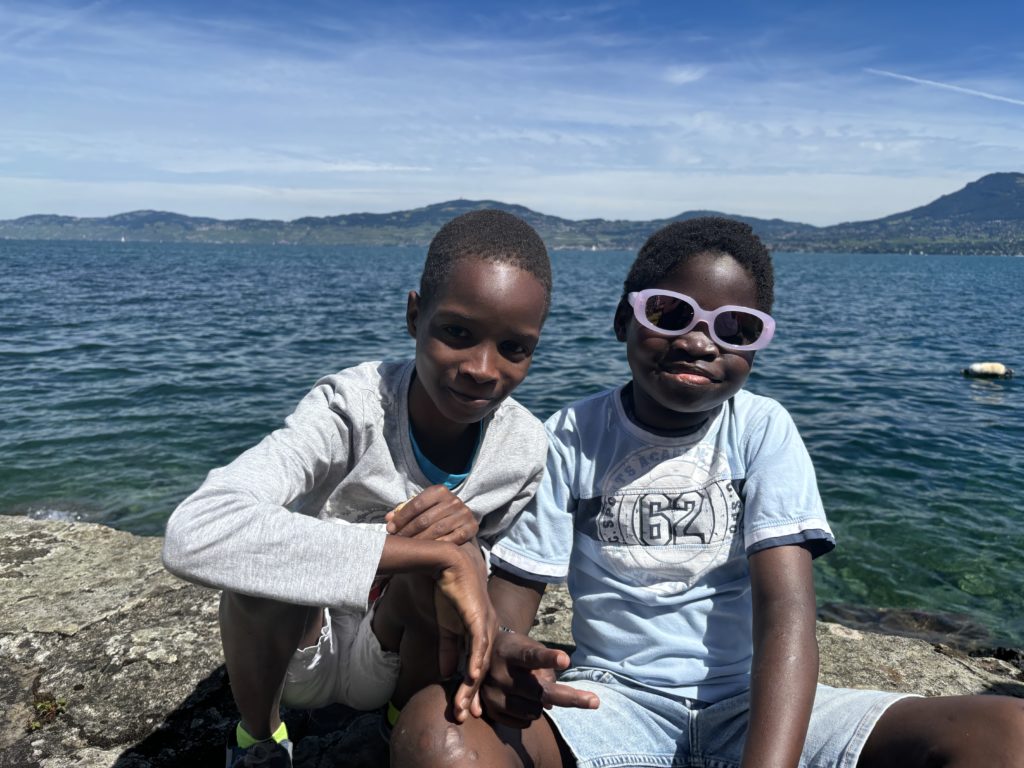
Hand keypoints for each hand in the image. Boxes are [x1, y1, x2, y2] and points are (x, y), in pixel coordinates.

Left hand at [386, 485, 478, 543]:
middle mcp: (453, 500)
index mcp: (440, 490)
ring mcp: (464, 514)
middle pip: (425, 519)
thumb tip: (388, 518)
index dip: (401, 518)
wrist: (461, 518)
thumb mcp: (422, 507)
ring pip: (437, 530)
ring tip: (409, 548)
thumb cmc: (435, 512)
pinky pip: (452, 540)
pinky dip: (438, 546)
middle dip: (407, 532)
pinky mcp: (472, 527)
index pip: (416, 504)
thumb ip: (404, 511)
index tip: (390, 529)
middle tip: (397, 542)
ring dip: (419, 541)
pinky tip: (427, 552)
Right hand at [433, 543, 495, 721]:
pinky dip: (476, 661)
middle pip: (481, 670)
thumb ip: (448, 649)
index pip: (478, 668)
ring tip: (464, 707)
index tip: (466, 711)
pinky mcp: (478, 617)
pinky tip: (473, 678)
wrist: (447, 564)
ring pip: (480, 662)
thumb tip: (446, 672)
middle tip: (465, 717)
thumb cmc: (448, 593)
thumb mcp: (447, 627)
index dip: (471, 690)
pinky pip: (478, 643)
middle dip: (472, 695)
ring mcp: (485, 625)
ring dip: (472, 686)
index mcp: (481, 635)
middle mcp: (488, 632)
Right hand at [481, 631, 599, 727]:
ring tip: (532, 690)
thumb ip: (544, 670)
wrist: (483, 655)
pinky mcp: (490, 711)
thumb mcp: (529, 648)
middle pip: (540, 691)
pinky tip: (522, 700)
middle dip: (569, 697)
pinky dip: (530, 714)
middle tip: (595, 702)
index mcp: (511, 652)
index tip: (565, 660)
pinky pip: (523, 722)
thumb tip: (550, 702)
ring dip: (541, 703)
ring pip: (534, 710)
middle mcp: (499, 674)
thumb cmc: (516, 650)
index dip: (548, 658)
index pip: (531, 656)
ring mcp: (493, 694)